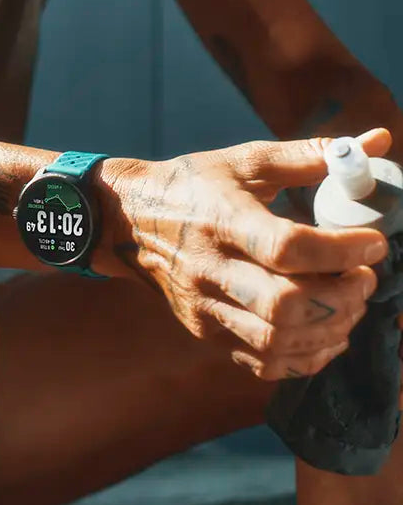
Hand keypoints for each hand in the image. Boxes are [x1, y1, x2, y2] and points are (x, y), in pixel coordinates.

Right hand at [109, 128, 392, 380]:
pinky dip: (307, 357)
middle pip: (284, 304)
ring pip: (277, 340)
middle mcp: (207, 268)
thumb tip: (377, 139)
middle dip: (342, 296)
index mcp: (219, 219)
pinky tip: (326, 333)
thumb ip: (310, 155)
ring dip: (331, 328)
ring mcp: (203, 306)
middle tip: (363, 276)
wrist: (127, 220)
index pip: (285, 248)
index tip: (373, 243)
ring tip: (350, 302)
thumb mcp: (243, 161)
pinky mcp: (204, 332)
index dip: (340, 251)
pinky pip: (263, 364)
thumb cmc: (192, 184)